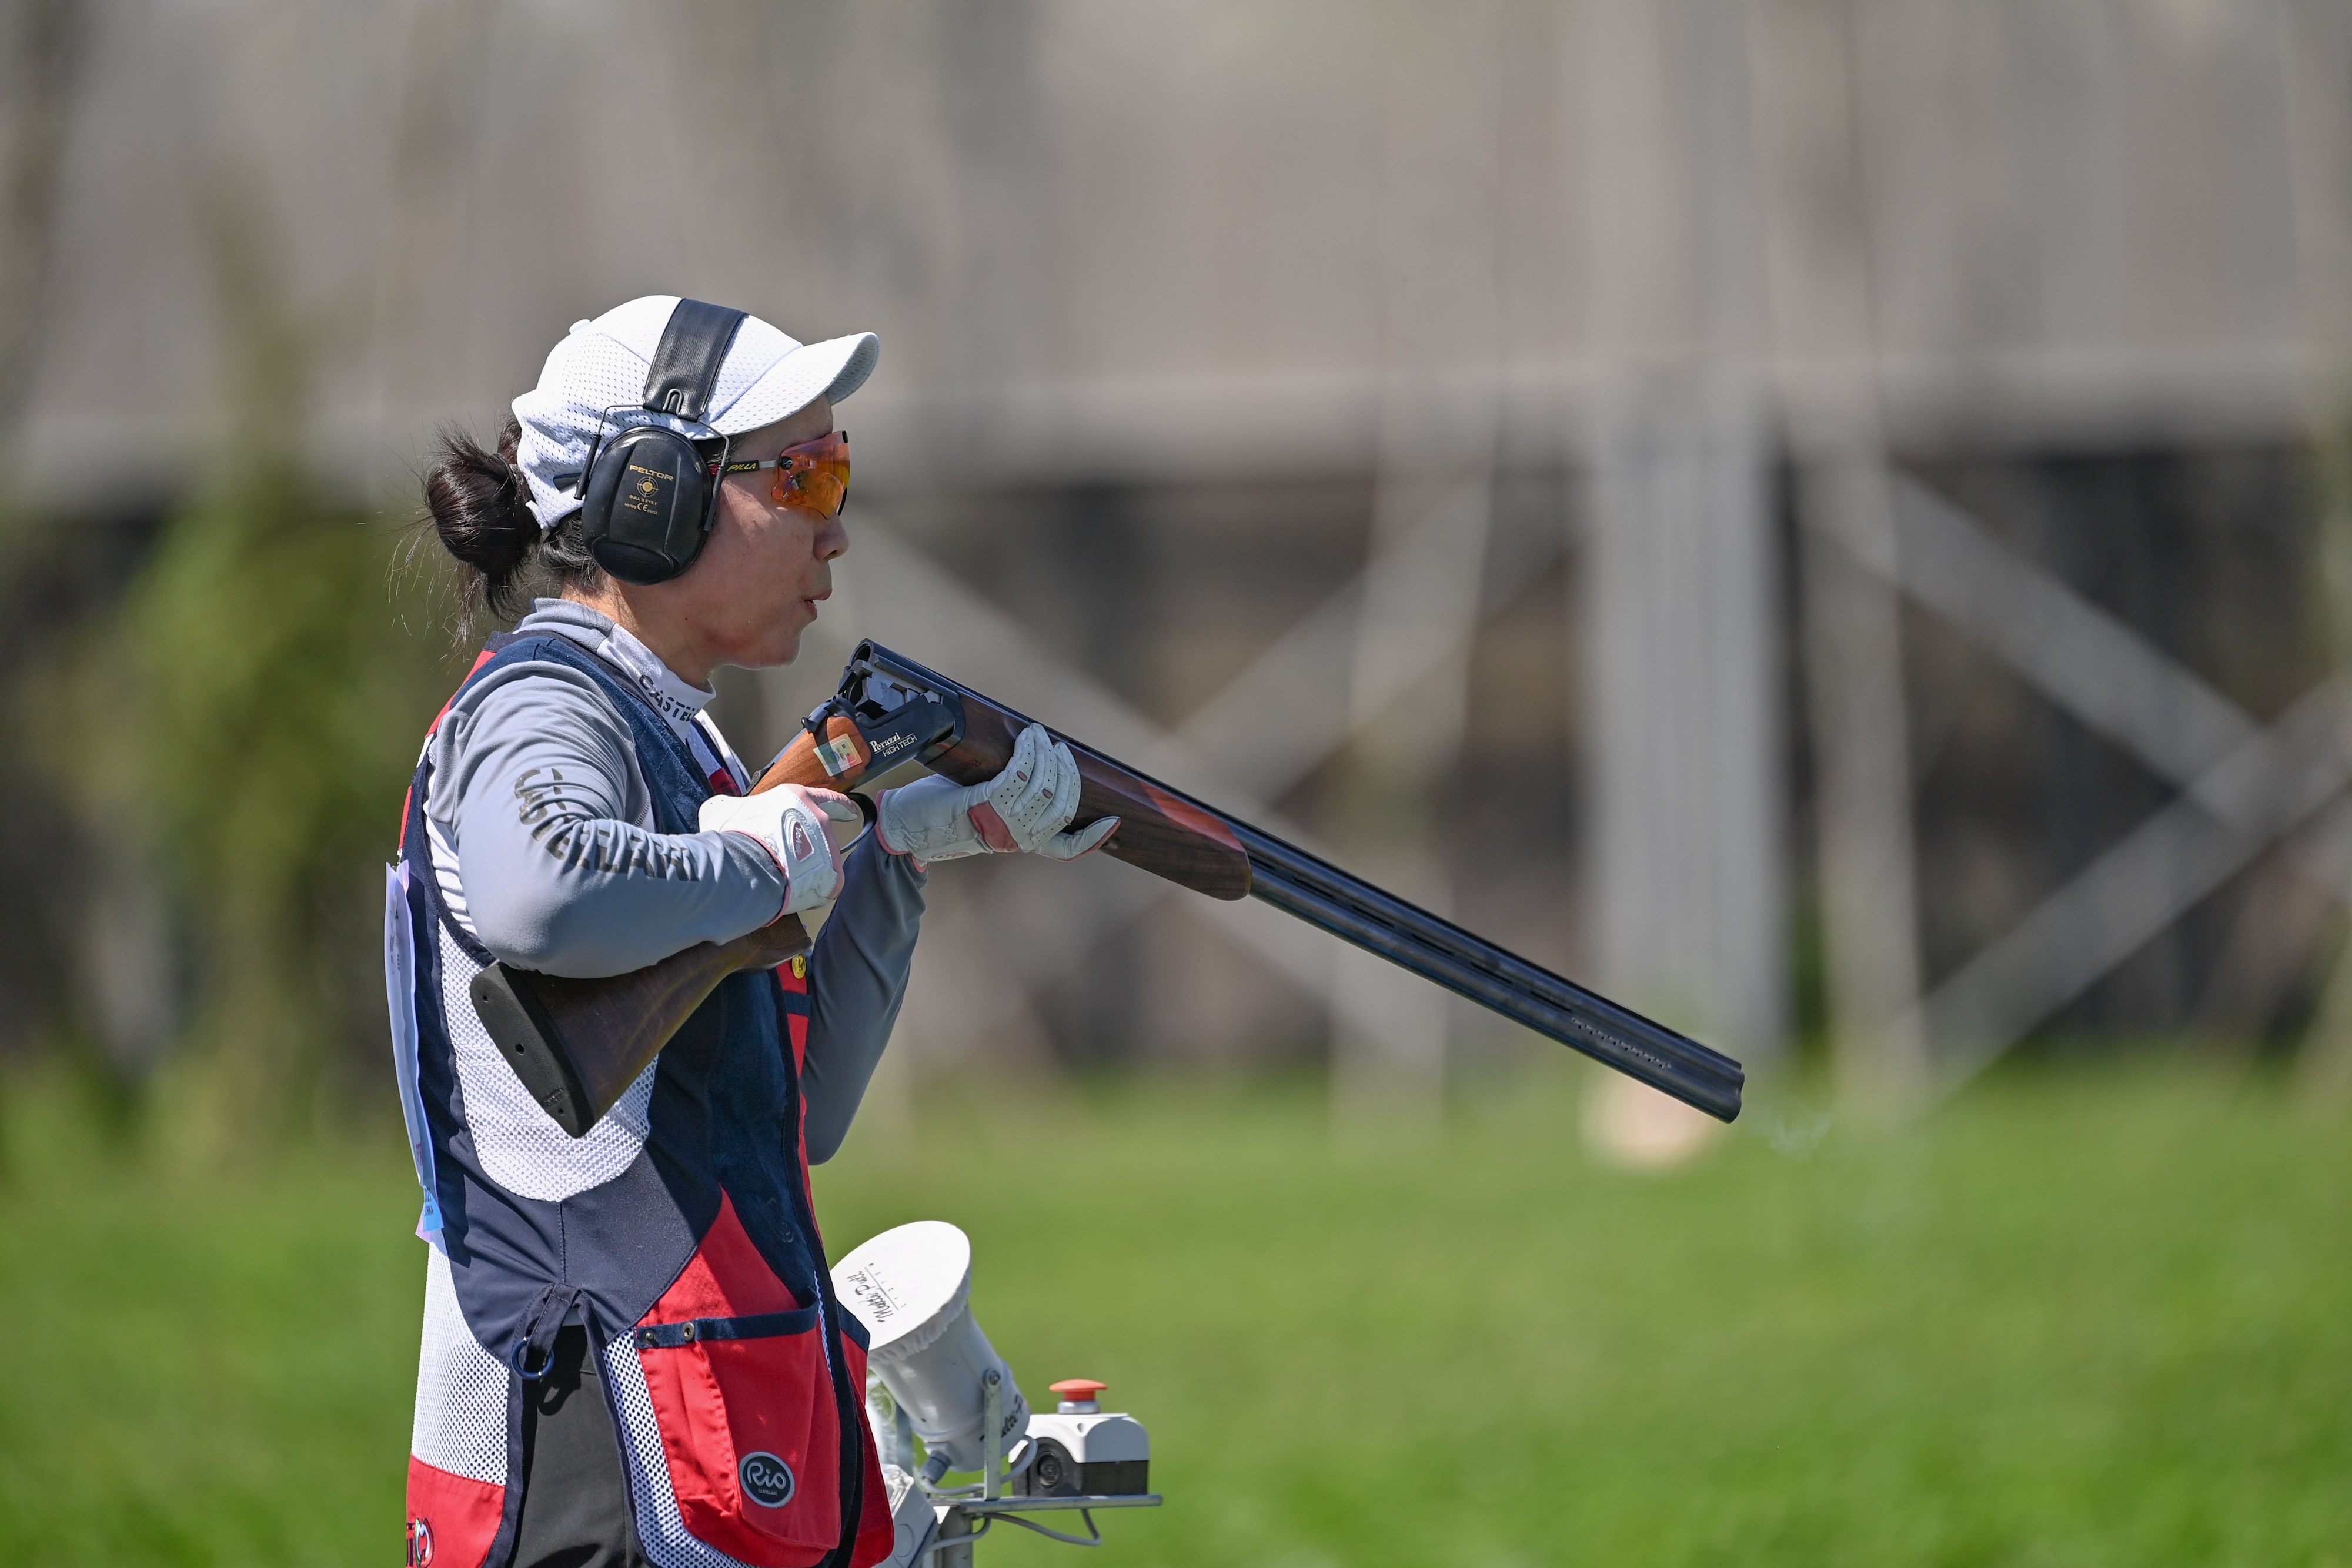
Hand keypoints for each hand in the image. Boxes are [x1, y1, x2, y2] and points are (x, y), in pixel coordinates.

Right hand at [701, 784, 861, 916]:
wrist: (744, 867)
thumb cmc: (734, 834)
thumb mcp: (722, 809)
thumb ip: (732, 807)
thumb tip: (725, 810)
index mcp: (799, 798)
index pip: (828, 798)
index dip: (841, 805)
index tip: (853, 811)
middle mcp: (820, 821)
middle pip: (821, 834)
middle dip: (809, 845)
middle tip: (792, 856)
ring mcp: (828, 850)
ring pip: (822, 861)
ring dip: (806, 869)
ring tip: (783, 879)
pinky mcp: (832, 879)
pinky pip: (823, 886)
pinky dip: (809, 892)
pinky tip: (793, 896)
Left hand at [876, 723, 1118, 866]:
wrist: (907, 825)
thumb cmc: (942, 814)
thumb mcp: (984, 810)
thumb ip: (1010, 800)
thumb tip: (1033, 767)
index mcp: (1019, 844)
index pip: (1066, 850)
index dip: (1093, 838)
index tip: (1113, 822)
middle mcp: (1016, 839)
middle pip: (1063, 805)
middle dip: (1067, 772)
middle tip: (1058, 748)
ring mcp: (1004, 823)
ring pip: (1044, 786)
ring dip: (1046, 754)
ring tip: (1040, 736)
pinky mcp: (988, 804)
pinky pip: (1020, 773)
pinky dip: (1028, 751)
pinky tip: (1028, 738)